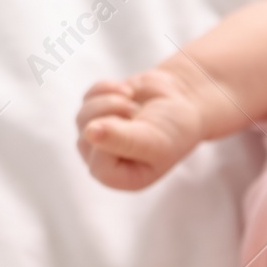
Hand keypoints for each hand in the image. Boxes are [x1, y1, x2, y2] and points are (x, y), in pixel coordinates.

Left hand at [76, 69, 204, 189]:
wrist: (183, 101)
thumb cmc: (175, 128)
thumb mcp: (154, 139)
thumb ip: (123, 140)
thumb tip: (90, 132)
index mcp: (124, 177)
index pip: (99, 167)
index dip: (112, 143)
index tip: (136, 127)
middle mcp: (107, 160)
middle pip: (85, 140)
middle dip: (112, 118)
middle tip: (138, 115)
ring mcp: (99, 136)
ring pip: (83, 117)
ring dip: (111, 102)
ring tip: (134, 105)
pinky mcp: (96, 111)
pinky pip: (87, 97)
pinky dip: (108, 89)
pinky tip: (128, 93)